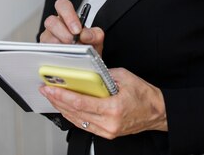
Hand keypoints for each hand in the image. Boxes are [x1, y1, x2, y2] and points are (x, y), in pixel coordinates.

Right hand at [39, 0, 104, 54]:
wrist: (87, 62)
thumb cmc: (88, 46)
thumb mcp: (96, 39)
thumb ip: (95, 34)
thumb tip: (85, 35)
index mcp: (67, 17)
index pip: (62, 5)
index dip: (68, 16)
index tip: (77, 29)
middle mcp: (55, 25)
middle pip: (51, 21)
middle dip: (64, 34)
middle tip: (74, 42)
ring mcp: (48, 38)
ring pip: (47, 38)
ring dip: (61, 46)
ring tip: (72, 53)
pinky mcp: (45, 51)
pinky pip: (46, 51)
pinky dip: (57, 55)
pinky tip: (65, 58)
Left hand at [39, 68, 166, 138]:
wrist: (157, 112)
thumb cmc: (144, 95)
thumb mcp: (124, 77)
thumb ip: (103, 74)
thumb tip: (85, 71)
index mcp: (113, 108)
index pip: (80, 103)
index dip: (62, 95)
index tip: (50, 88)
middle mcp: (109, 123)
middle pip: (74, 113)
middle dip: (57, 100)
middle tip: (45, 89)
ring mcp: (107, 131)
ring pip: (77, 120)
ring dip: (62, 108)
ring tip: (52, 96)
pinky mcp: (107, 133)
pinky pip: (84, 124)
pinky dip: (72, 115)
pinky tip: (65, 106)